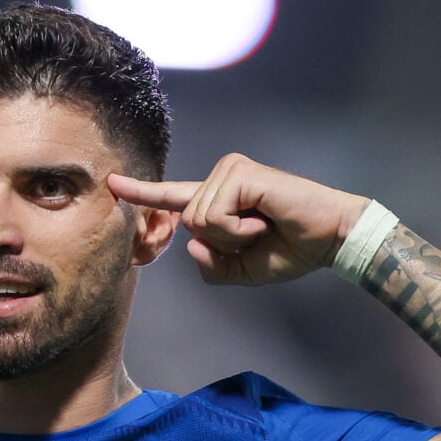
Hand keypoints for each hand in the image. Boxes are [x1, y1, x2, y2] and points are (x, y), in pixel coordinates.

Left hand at [108, 155, 368, 285]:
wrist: (329, 240)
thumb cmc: (291, 250)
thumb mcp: (241, 270)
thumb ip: (210, 265)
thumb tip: (192, 242)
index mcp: (217, 199)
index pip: (172, 197)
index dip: (141, 192)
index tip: (111, 182)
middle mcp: (219, 177)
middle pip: (187, 222)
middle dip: (222, 243)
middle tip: (259, 234)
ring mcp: (228, 170)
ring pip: (198, 220)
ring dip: (232, 236)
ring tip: (264, 225)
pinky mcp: (239, 172)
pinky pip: (214, 215)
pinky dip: (239, 230)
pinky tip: (264, 220)